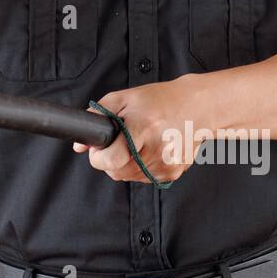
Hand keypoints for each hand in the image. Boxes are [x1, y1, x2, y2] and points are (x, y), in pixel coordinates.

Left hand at [71, 76, 207, 184]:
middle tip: (118, 142)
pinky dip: (140, 167)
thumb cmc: (158, 100)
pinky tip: (149, 149)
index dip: (98, 157)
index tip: (99, 149)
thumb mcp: (124, 98)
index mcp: (143, 127)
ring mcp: (166, 164)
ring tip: (137, 142)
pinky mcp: (173, 173)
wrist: (198, 107)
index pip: (112, 159)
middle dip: (110, 160)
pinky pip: (144, 178)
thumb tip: (79, 146)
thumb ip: (96, 117)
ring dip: (125, 164)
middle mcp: (157, 149)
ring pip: (129, 177)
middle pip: (117, 172)